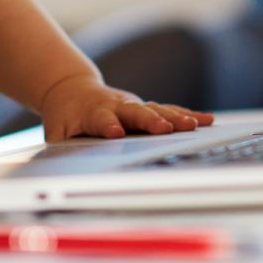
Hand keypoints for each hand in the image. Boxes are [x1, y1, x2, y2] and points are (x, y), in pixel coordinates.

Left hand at [39, 72, 212, 141]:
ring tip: (193, 125)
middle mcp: (115, 106)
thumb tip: (67, 174)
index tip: (116, 132)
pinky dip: (187, 115)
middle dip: (150, 120)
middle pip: (134, 112)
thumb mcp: (55, 133)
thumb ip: (63, 149)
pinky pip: (168, 110)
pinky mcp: (146, 107)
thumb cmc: (64, 118)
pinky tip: (206, 120)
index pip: (100, 119)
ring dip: (175, 118)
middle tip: (164, 128)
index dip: (107, 125)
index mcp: (91, 114)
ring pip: (156, 110)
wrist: (72, 89)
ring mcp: (133, 105)